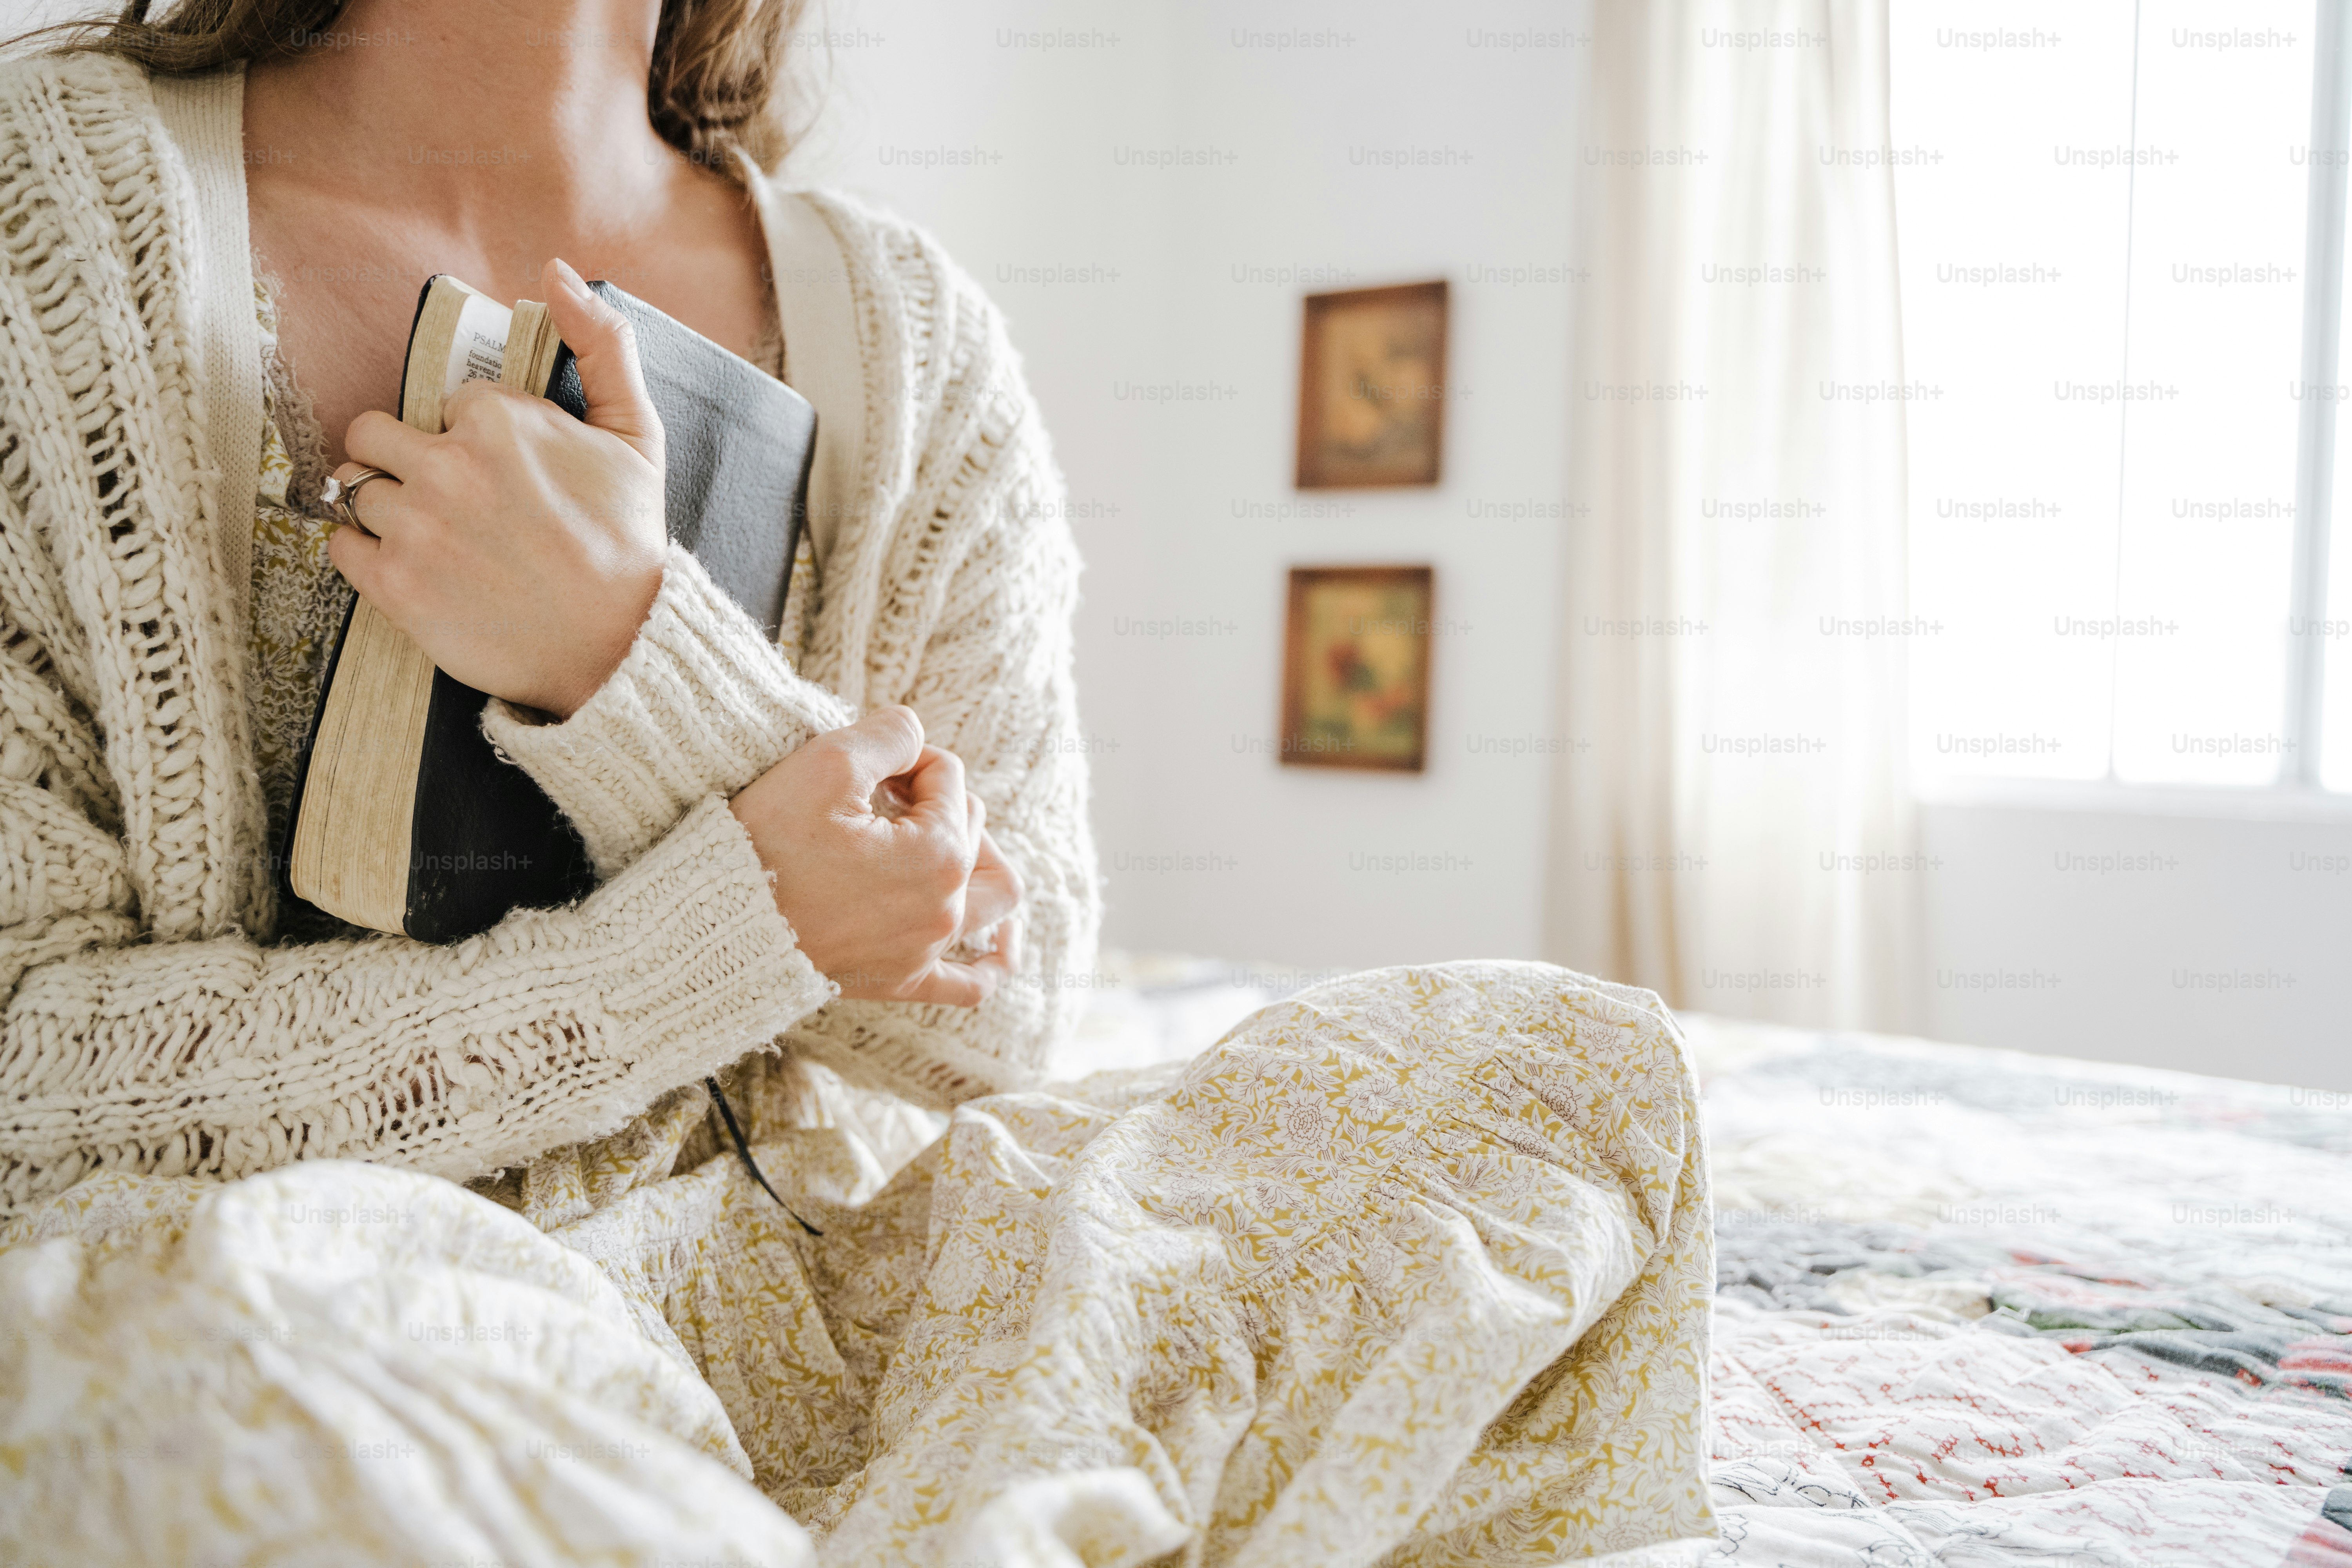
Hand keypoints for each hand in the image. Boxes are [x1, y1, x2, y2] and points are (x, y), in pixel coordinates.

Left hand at [327, 258, 666, 717]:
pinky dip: (364, 553)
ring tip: (433, 535)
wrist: (618, 648)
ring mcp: (416, 527)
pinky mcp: (395, 585)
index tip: (500, 471)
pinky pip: (340, 544)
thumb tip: (555, 272)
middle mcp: (449, 466)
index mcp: (501, 421)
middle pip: (373, 433)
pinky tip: (412, 565)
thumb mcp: (637, 435)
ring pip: (355, 487)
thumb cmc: (629, 542)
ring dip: (386, 507)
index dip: (472, 435)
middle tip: (445, 495)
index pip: (448, 403)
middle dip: (403, 457)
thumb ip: (603, 344)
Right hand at [730, 707, 1024, 1005]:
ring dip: (981, 859)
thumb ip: (889, 733)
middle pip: (972, 829)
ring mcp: (925, 950)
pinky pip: (971, 983)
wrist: (714, 929)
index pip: (949, 778)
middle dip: (936, 798)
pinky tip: (1002, 940)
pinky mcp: (900, 981)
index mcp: (939, 855)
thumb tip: (915, 735)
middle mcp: (945, 908)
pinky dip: (994, 959)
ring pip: (994, 898)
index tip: (866, 765)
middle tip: (882, 791)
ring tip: (947, 838)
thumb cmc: (764, 846)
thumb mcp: (824, 763)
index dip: (910, 758)